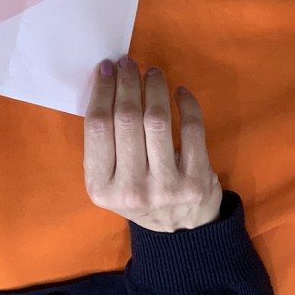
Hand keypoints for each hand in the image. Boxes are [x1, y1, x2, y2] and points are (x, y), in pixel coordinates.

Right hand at [83, 57, 221, 232]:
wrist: (181, 231)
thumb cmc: (138, 194)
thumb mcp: (108, 181)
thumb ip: (104, 145)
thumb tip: (106, 88)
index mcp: (100, 187)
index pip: (98, 128)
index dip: (102, 93)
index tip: (106, 69)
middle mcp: (130, 189)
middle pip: (126, 121)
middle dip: (127, 84)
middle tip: (128, 64)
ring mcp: (165, 187)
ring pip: (157, 121)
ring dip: (154, 89)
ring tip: (152, 73)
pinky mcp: (196, 181)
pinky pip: (192, 130)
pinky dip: (186, 105)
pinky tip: (179, 91)